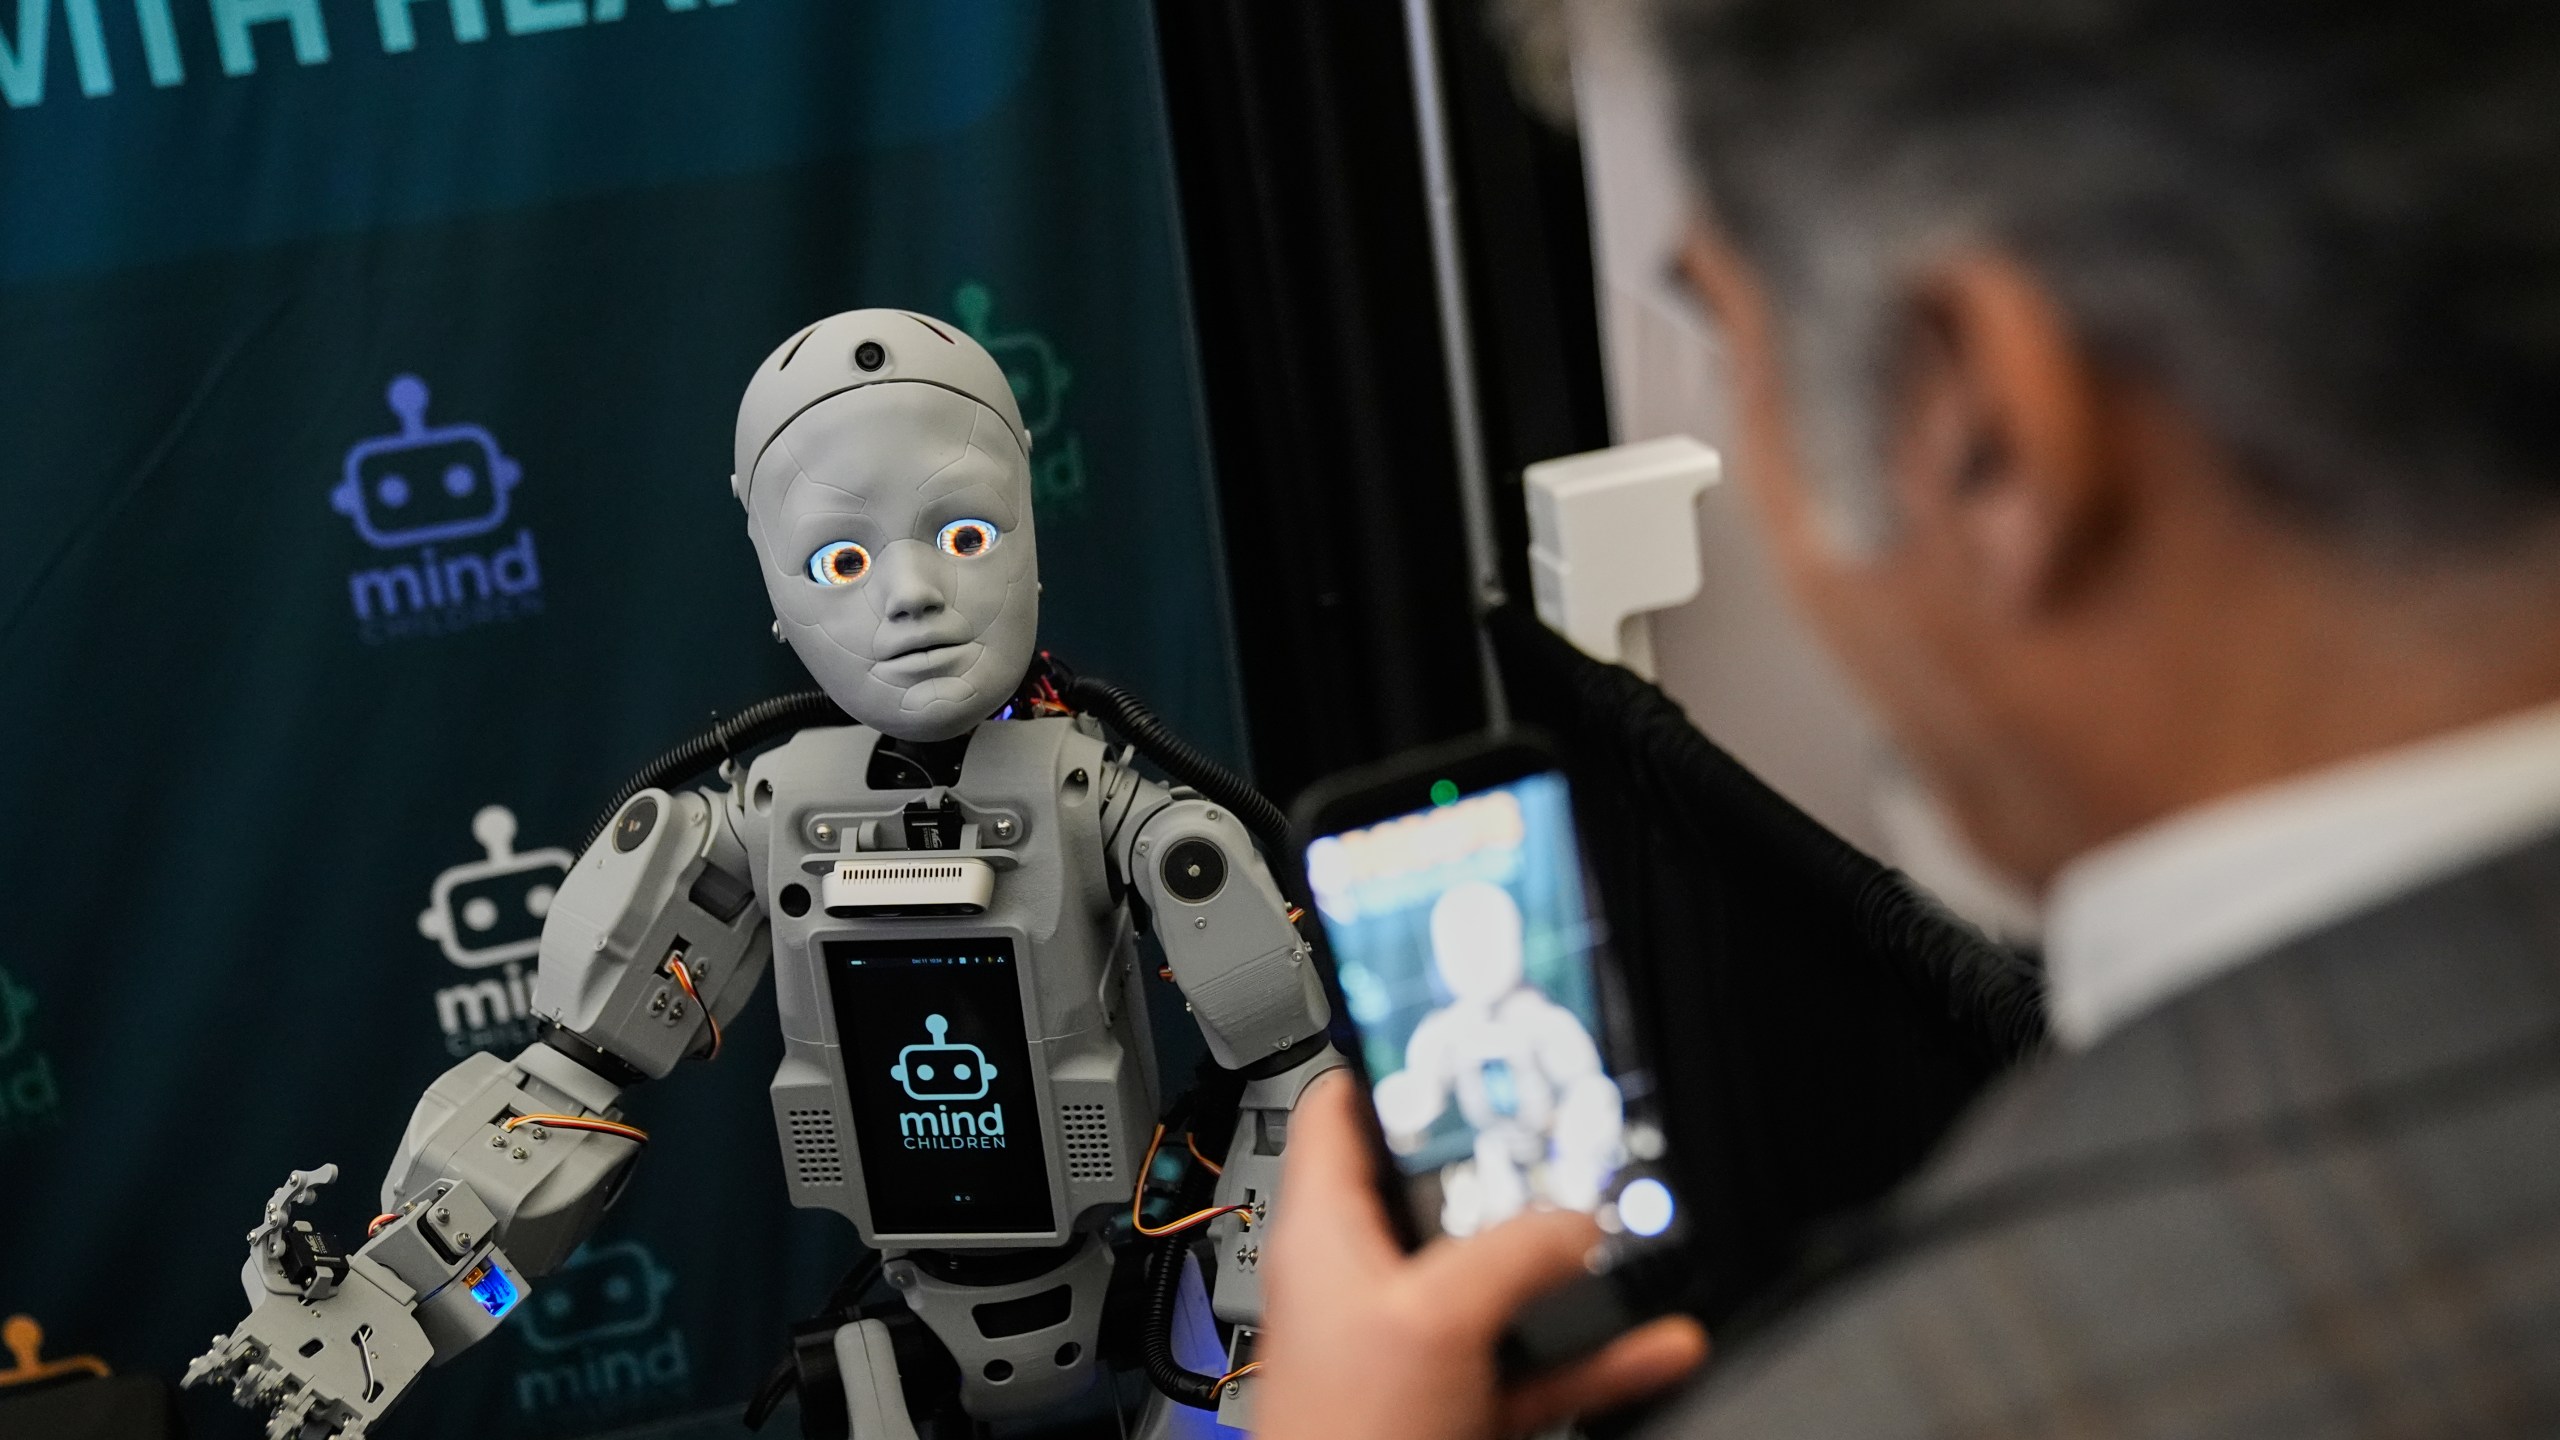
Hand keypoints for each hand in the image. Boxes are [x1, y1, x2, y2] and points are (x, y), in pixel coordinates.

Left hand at [1255, 1072, 1708, 1439]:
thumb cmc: (1341, 1437)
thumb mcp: (1434, 1315)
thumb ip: (1509, 1252)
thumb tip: (1578, 1223)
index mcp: (1327, 1232)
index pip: (1341, 1109)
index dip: (1394, 1062)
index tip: (1460, 1034)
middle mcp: (1367, 1280)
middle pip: (1441, 1190)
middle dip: (1514, 1168)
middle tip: (1572, 1135)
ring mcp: (1416, 1344)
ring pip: (1504, 1281)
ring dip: (1572, 1265)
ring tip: (1629, 1230)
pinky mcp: (1459, 1403)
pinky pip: (1541, 1362)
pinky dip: (1599, 1352)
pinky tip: (1658, 1341)